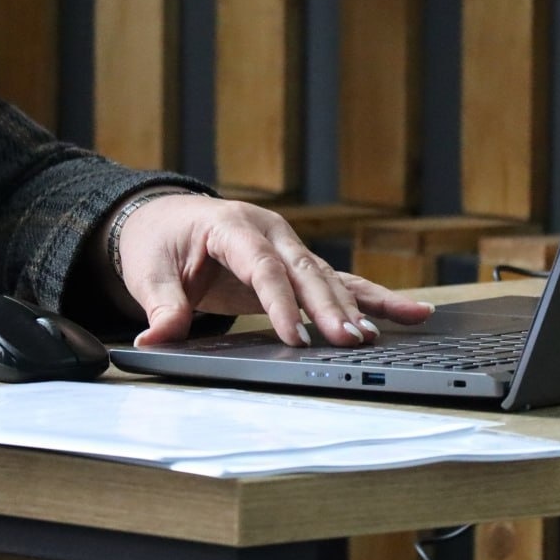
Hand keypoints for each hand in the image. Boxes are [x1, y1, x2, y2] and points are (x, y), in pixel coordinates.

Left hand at [108, 192, 433, 346]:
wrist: (169, 219)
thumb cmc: (159, 241)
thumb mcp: (148, 271)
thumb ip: (160, 306)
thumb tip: (155, 340)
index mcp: (232, 225)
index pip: (263, 267)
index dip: (280, 304)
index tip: (293, 338)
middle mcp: (270, 231)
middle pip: (306, 271)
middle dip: (329, 307)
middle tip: (349, 339)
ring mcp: (289, 246)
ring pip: (329, 277)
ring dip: (355, 307)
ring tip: (375, 336)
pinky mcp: (298, 265)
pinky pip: (340, 281)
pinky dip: (373, 299)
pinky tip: (412, 312)